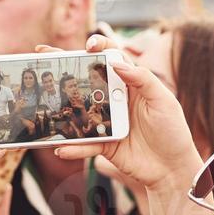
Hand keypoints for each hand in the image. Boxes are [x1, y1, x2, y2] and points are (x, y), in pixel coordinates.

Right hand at [41, 37, 203, 194]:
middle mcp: (115, 100)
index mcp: (131, 84)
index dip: (99, 47)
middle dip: (64, 67)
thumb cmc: (172, 131)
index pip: (112, 59)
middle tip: (42, 55)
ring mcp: (107, 122)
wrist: (172, 169)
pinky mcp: (103, 145)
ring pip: (79, 112)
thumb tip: (116, 62)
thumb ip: (143, 79)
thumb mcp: (163, 101)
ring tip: (44, 104)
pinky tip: (61, 148)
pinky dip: (73, 147)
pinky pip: (84, 144)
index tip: (89, 46)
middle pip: (87, 79)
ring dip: (61, 109)